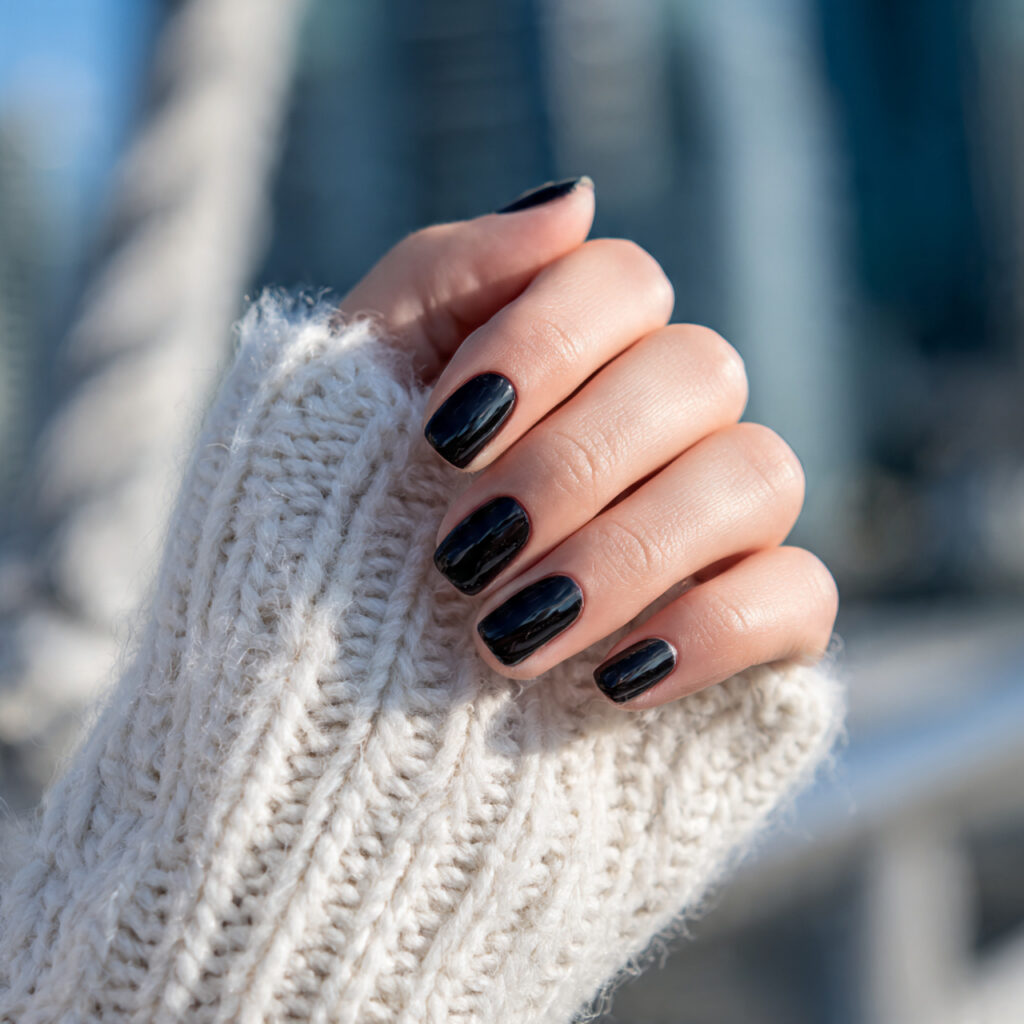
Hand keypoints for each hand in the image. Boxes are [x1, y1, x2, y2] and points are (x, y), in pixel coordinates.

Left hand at [338, 178, 837, 706]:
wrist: (335, 700)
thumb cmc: (338, 526)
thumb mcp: (351, 388)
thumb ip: (444, 275)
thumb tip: (575, 199)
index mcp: (576, 358)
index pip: (623, 281)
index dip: (543, 344)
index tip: (442, 437)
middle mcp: (662, 426)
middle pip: (699, 373)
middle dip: (573, 465)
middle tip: (464, 553)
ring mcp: (716, 525)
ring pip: (760, 476)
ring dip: (626, 553)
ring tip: (506, 637)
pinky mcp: (752, 628)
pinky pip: (801, 595)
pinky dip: (712, 631)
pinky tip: (610, 681)